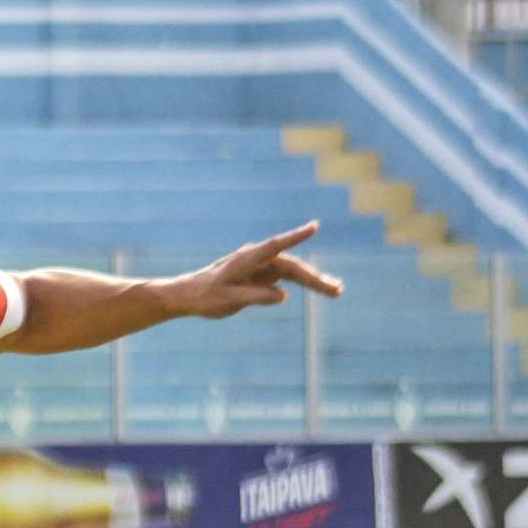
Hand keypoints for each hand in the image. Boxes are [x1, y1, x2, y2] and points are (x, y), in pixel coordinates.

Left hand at [171, 222, 343, 319]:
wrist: (190, 295)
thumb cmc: (205, 297)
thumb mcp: (229, 300)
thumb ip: (255, 297)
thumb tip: (283, 295)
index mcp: (246, 260)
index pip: (275, 246)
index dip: (295, 237)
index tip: (314, 227)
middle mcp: (257, 259)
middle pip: (292, 266)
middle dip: (315, 278)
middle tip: (338, 290)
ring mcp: (262, 266)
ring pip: (294, 272)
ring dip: (314, 281)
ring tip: (337, 291)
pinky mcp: (263, 275)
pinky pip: (287, 278)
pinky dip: (303, 284)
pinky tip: (322, 288)